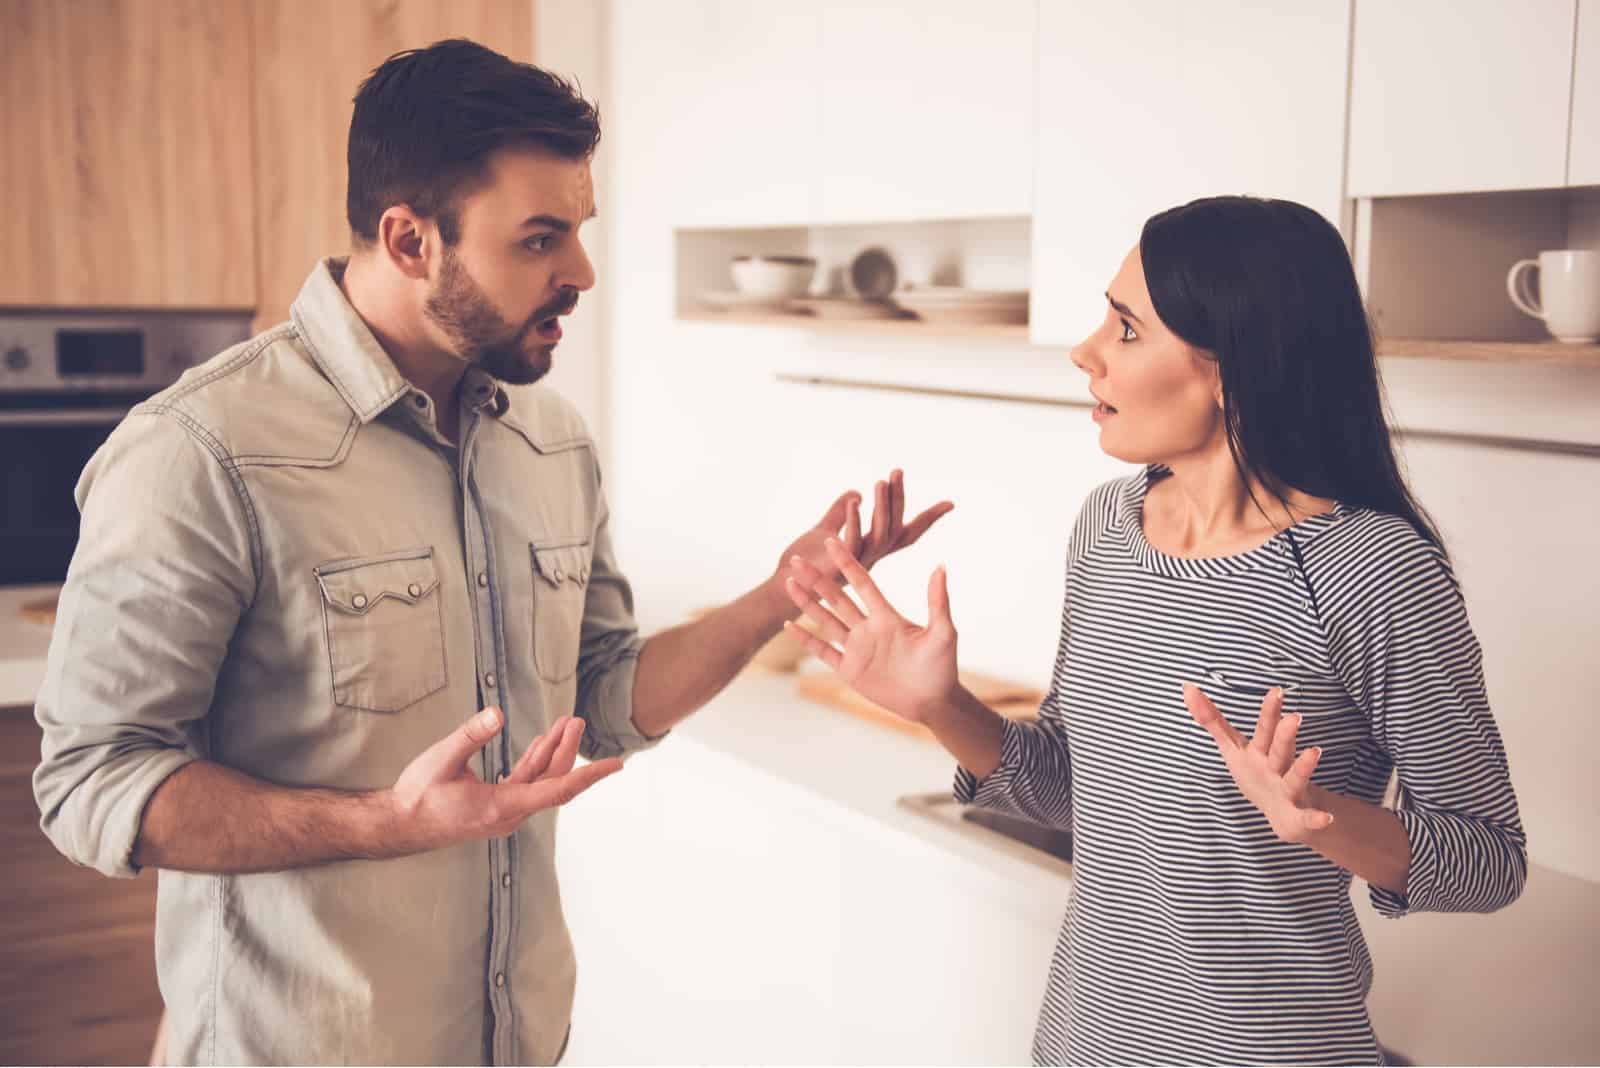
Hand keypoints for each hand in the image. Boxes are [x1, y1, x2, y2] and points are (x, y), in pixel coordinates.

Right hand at [389, 707, 621, 851]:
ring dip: (554, 754)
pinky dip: (536, 762)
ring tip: (567, 723)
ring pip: (541, 783)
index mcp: (501, 807)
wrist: (398, 825)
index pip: (557, 790)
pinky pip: (526, 785)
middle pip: (553, 782)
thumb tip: (497, 713)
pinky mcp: (496, 807)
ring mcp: (504, 814)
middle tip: (575, 720)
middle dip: (568, 750)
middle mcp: (509, 815)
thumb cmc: (417, 795)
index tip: (616, 765)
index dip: (588, 776)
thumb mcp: (442, 760)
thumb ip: (470, 736)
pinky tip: (542, 742)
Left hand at [777, 469, 952, 584]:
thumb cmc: (806, 565)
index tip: (951, 503)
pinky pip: (852, 542)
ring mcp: (857, 565)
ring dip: (879, 507)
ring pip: (877, 534)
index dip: (928, 518)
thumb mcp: (823, 532)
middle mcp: (871, 559)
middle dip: (897, 498)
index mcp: (874, 551)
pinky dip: (852, 521)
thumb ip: (839, 513)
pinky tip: (853, 501)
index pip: (907, 531)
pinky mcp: (839, 569)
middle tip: (897, 470)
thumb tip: (854, 494)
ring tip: (880, 482)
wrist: (782, 593)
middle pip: (893, 526)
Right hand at [783, 538, 958, 722]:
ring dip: (807, 602)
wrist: (933, 702)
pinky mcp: (849, 670)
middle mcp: (868, 628)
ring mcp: (857, 648)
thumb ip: (938, 601)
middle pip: (837, 598)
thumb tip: (941, 566)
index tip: (832, 541)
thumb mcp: (944, 632)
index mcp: (888, 616)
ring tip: (788, 583)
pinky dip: (805, 638)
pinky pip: (823, 650)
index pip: (863, 584)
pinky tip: (789, 625)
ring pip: (825, 619)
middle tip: (796, 559)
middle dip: (817, 579)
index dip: (847, 563)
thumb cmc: (943, 667)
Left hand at [1182, 683, 1333, 842]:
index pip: (1265, 727)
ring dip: (1304, 766)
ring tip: (1315, 751)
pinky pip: (1307, 818)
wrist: (1285, 813)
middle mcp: (1278, 766)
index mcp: (1262, 750)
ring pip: (1295, 778)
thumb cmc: (1257, 772)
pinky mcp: (1296, 816)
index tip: (1276, 691)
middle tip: (1294, 717)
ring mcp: (1289, 790)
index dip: (1269, 711)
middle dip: (1285, 733)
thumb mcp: (1233, 746)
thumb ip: (1212, 719)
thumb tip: (1186, 687)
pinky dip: (1316, 818)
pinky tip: (1326, 818)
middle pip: (1280, 748)